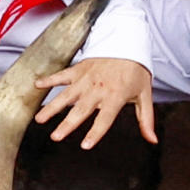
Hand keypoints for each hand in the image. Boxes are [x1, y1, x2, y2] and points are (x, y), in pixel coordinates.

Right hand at [34, 56, 156, 148]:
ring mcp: (86, 78)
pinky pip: (61, 75)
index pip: (104, 120)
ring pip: (66, 95)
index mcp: (115, 97)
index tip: (85, 146)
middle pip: (80, 110)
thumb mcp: (145, 96)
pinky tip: (36, 86)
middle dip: (67, 125)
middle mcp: (98, 89)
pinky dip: (49, 79)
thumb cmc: (137, 72)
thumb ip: (146, 120)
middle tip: (55, 137)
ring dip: (52, 107)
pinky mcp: (78, 68)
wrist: (128, 43)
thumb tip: (152, 140)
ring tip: (39, 119)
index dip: (95, 133)